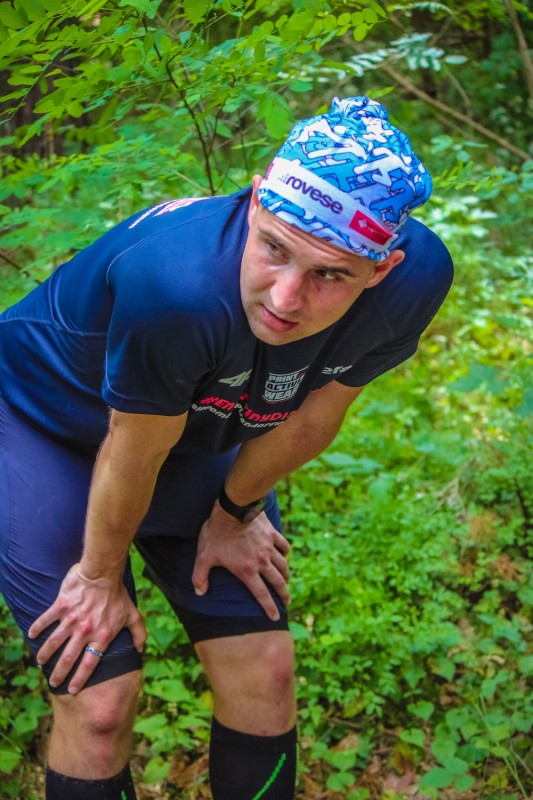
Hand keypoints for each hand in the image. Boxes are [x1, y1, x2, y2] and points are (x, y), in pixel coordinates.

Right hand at [28, 563, 146, 694]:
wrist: (103, 573)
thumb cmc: (118, 594)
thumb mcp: (132, 615)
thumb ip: (138, 633)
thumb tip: (140, 648)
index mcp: (101, 636)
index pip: (89, 664)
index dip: (80, 679)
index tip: (72, 690)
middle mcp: (84, 632)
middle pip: (68, 658)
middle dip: (59, 673)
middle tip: (53, 682)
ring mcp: (71, 619)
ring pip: (54, 642)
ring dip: (45, 654)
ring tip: (40, 662)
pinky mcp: (61, 606)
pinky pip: (46, 620)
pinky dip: (37, 628)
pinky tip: (31, 635)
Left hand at [192, 501, 290, 619]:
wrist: (233, 508)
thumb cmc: (217, 532)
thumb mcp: (204, 555)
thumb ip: (200, 576)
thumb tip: (199, 592)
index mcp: (247, 570)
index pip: (261, 594)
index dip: (269, 607)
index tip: (276, 618)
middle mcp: (262, 561)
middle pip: (277, 582)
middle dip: (283, 595)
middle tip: (287, 602)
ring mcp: (269, 547)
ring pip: (283, 565)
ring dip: (285, 575)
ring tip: (286, 581)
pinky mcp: (272, 534)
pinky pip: (283, 545)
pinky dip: (286, 552)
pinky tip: (285, 555)